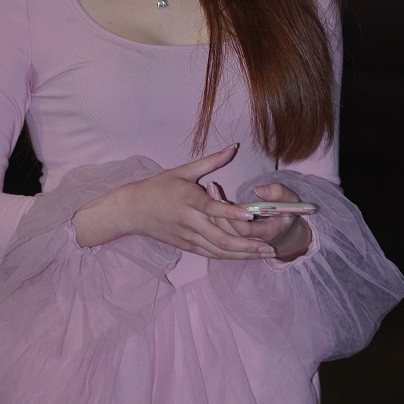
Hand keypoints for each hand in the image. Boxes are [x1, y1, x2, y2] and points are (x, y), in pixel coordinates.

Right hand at [71, 145, 275, 259]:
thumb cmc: (158, 187)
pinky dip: (230, 256)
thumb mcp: (183, 171)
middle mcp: (189, 221)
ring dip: (244, 254)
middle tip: (271, 245)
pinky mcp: (187, 246)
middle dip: (248, 244)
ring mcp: (188, 237)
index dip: (232, 213)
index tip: (252, 215)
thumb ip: (211, 161)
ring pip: (219, 251)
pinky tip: (247, 256)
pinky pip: (212, 254)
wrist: (133, 210)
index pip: (212, 208)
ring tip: (265, 253)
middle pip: (221, 238)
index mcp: (188, 200)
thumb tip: (234, 146)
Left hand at [207, 180, 311, 262]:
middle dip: (218, 212)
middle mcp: (253, 240)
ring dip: (213, 214)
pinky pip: (220, 234)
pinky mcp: (235, 241)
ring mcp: (243, 243)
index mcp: (268, 232)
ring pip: (222, 235)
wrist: (286, 233)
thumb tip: (258, 189)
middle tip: (211, 188)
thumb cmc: (288, 213)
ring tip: (210, 190)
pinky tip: (210, 201)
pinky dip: (214, 219)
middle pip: (229, 233)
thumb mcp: (291, 200)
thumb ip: (278, 192)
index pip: (245, 230)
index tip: (224, 197)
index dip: (234, 217)